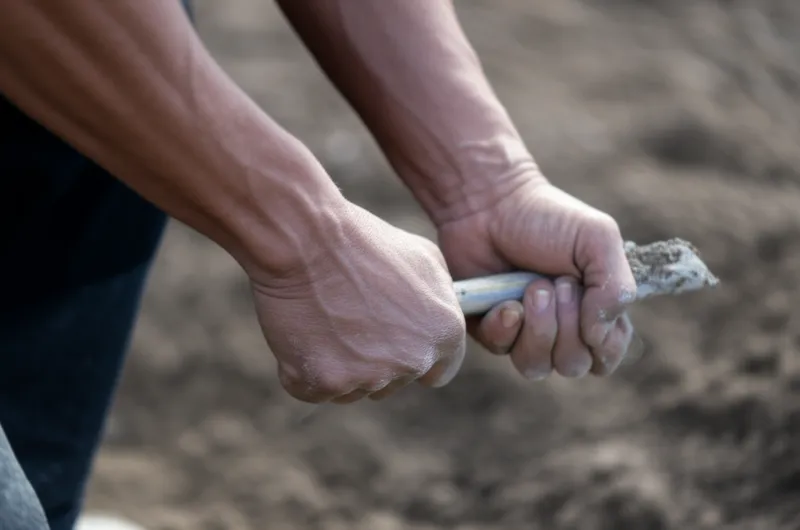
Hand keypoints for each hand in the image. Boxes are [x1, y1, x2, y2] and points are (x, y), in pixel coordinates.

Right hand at [250, 203, 466, 403]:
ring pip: (352, 388)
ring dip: (337, 365)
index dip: (413, 357)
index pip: (438, 372)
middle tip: (347, 318)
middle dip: (372, 360)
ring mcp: (368, 377)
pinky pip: (314, 389)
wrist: (306, 239)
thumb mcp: (424, 257)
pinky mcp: (324, 383)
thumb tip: (435, 322)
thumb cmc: (362, 241)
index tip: (393, 345)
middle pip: (391, 383)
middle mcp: (412, 361)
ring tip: (323, 317)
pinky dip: (302, 367)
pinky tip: (301, 330)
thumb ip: (440, 300)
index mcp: (444, 333)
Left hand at [437, 174, 635, 379]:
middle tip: (555, 282)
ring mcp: (523, 332)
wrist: (490, 203)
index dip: (603, 339)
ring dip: (539, 327)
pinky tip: (504, 300)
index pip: (607, 354)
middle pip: (573, 365)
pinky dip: (506, 326)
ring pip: (537, 367)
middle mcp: (560, 328)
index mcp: (594, 310)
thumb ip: (616, 287)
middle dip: (567, 324)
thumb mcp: (598, 238)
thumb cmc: (548, 218)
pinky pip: (502, 349)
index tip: (589, 297)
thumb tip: (599, 337)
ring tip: (532, 288)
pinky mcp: (491, 329)